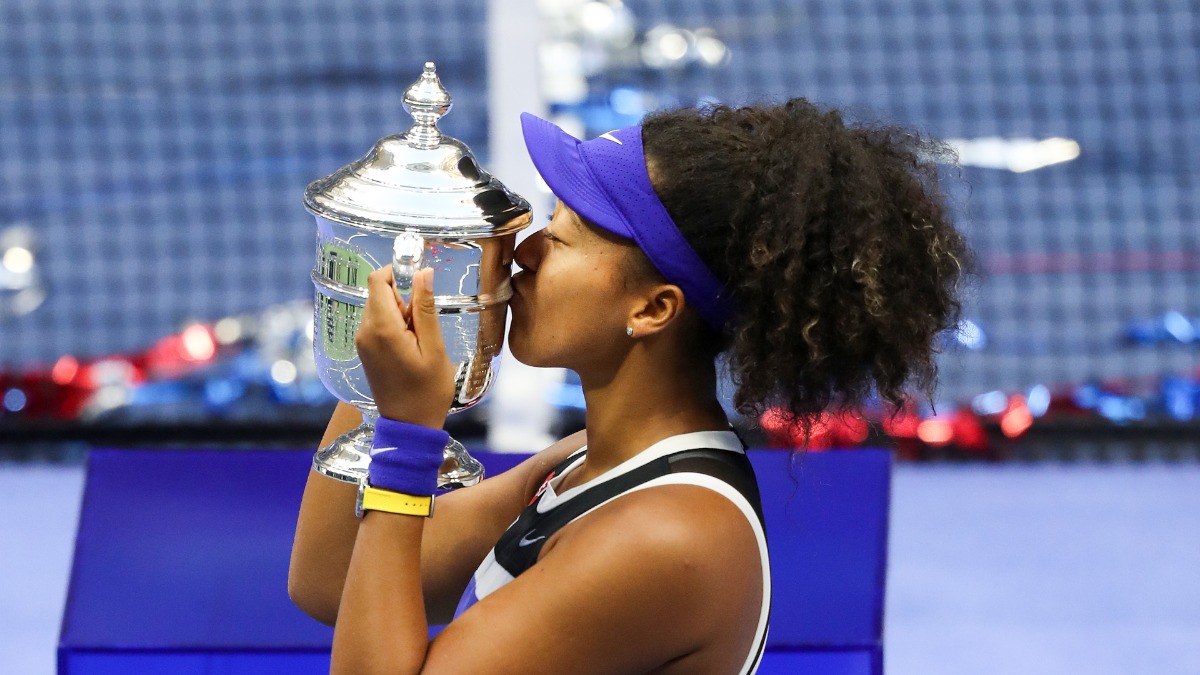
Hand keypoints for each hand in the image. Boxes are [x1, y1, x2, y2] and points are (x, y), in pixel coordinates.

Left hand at [356, 266, 454, 427]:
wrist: (409, 426)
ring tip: (419, 339)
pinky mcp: (365, 351)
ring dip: (401, 312)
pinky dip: (395, 325)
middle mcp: (365, 332)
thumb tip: (423, 273)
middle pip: (379, 292)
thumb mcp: (433, 348)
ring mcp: (362, 342)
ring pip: (380, 307)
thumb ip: (425, 308)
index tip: (421, 281)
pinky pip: (378, 324)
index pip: (377, 280)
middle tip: (425, 322)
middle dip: (403, 296)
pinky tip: (411, 346)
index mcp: (381, 328)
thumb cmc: (427, 391)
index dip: (398, 272)